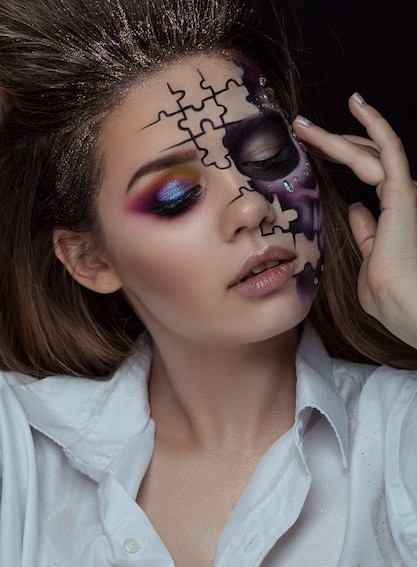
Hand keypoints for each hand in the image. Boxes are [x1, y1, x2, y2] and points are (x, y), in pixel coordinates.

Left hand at [293, 94, 416, 348]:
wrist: (401, 305)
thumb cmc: (387, 295)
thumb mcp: (369, 258)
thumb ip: (365, 232)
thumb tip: (356, 209)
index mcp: (391, 214)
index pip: (364, 173)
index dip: (338, 156)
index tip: (311, 150)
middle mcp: (399, 197)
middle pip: (363, 157)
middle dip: (330, 142)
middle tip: (300, 129)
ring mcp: (401, 192)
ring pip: (366, 151)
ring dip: (333, 136)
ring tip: (301, 124)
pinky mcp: (401, 192)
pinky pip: (388, 148)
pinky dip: (374, 122)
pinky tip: (356, 102)